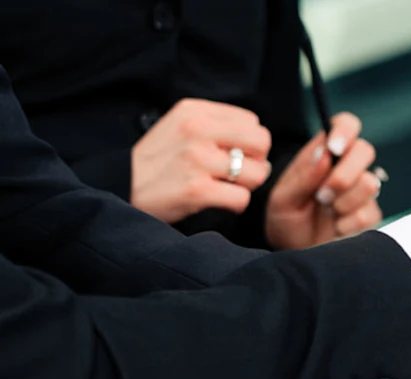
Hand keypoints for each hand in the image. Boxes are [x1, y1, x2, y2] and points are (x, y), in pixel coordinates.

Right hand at [131, 99, 272, 222]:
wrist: (117, 187)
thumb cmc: (153, 161)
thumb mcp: (177, 126)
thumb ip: (213, 124)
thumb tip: (257, 136)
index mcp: (194, 111)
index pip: (251, 121)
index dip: (249, 142)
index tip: (234, 154)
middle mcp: (197, 130)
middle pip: (261, 143)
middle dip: (256, 162)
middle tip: (239, 173)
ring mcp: (197, 159)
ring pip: (256, 173)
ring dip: (246, 186)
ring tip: (225, 187)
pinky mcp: (197, 189)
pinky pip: (241, 198)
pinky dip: (235, 205)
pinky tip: (219, 202)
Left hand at [265, 113, 382, 249]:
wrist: (293, 252)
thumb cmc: (285, 219)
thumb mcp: (283, 198)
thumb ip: (303, 177)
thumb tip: (325, 154)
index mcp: (325, 154)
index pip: (345, 125)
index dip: (345, 130)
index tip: (334, 148)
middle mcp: (347, 167)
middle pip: (365, 150)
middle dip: (344, 174)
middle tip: (322, 195)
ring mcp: (361, 191)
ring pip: (370, 183)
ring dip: (343, 202)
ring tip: (326, 211)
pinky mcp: (370, 215)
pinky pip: (369, 213)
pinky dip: (347, 224)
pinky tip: (336, 228)